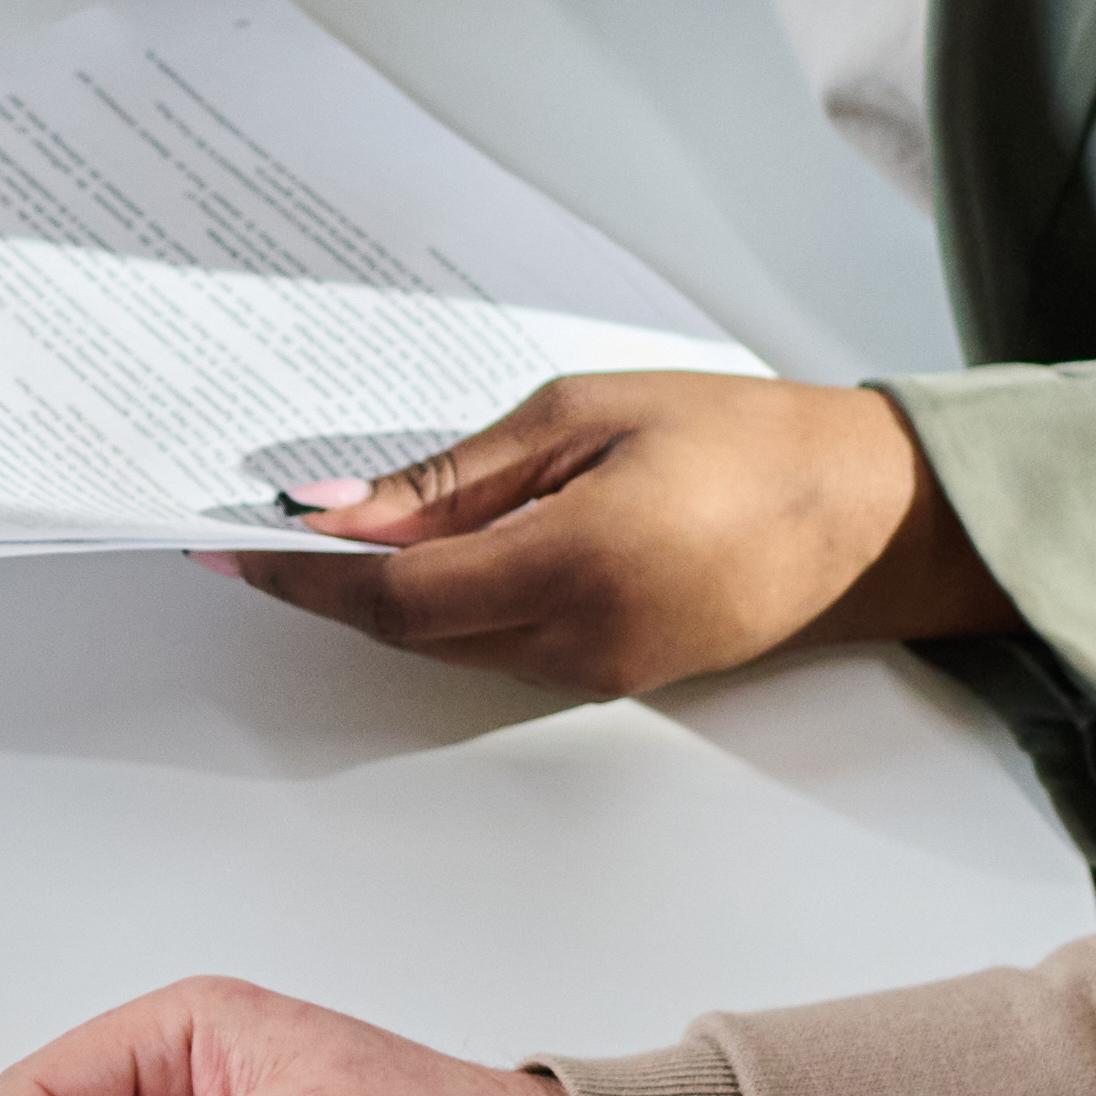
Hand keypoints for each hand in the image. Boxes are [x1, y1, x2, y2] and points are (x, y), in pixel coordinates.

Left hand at [217, 369, 1002, 697]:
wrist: (864, 511)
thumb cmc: (738, 438)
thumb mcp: (582, 416)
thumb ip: (453, 477)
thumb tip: (340, 512)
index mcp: (574, 564)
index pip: (396, 594)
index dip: (305, 577)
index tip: (230, 547)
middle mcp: (579, 641)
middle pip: (409, 631)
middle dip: (328, 588)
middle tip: (257, 536)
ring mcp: (598, 673)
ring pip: (448, 648)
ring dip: (383, 599)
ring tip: (330, 535)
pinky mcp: (615, 679)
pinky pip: (498, 651)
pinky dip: (445, 609)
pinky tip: (423, 557)